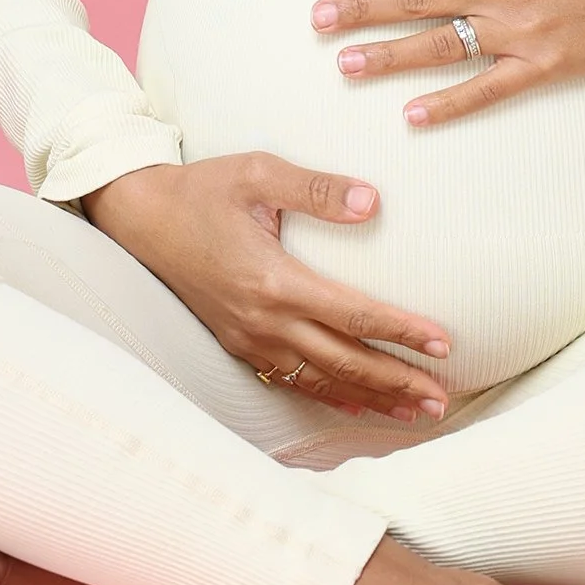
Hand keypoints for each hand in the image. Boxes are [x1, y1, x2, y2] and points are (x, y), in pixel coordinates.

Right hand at [82, 156, 451, 420]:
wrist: (141, 218)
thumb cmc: (203, 189)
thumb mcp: (257, 172)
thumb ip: (315, 188)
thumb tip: (372, 203)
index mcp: (273, 280)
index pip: (352, 313)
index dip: (400, 331)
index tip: (442, 342)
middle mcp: (263, 320)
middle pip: (344, 361)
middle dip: (396, 383)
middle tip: (442, 398)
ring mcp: (249, 338)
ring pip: (321, 381)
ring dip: (370, 399)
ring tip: (415, 412)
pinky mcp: (238, 344)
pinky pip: (291, 380)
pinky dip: (329, 397)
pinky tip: (356, 405)